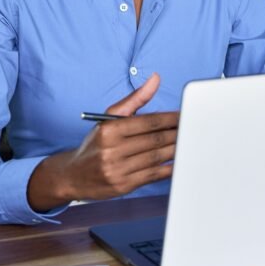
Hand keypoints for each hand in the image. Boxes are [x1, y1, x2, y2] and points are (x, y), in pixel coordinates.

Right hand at [27, 73, 177, 211]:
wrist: (73, 175)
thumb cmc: (96, 143)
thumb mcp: (109, 117)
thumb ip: (135, 99)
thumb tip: (155, 79)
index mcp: (110, 130)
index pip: (147, 122)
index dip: (169, 119)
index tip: (183, 116)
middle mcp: (112, 150)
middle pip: (154, 140)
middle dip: (176, 133)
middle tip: (191, 128)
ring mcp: (118, 170)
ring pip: (156, 157)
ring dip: (175, 149)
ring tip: (188, 142)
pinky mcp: (123, 186)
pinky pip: (152, 175)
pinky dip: (167, 168)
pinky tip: (177, 161)